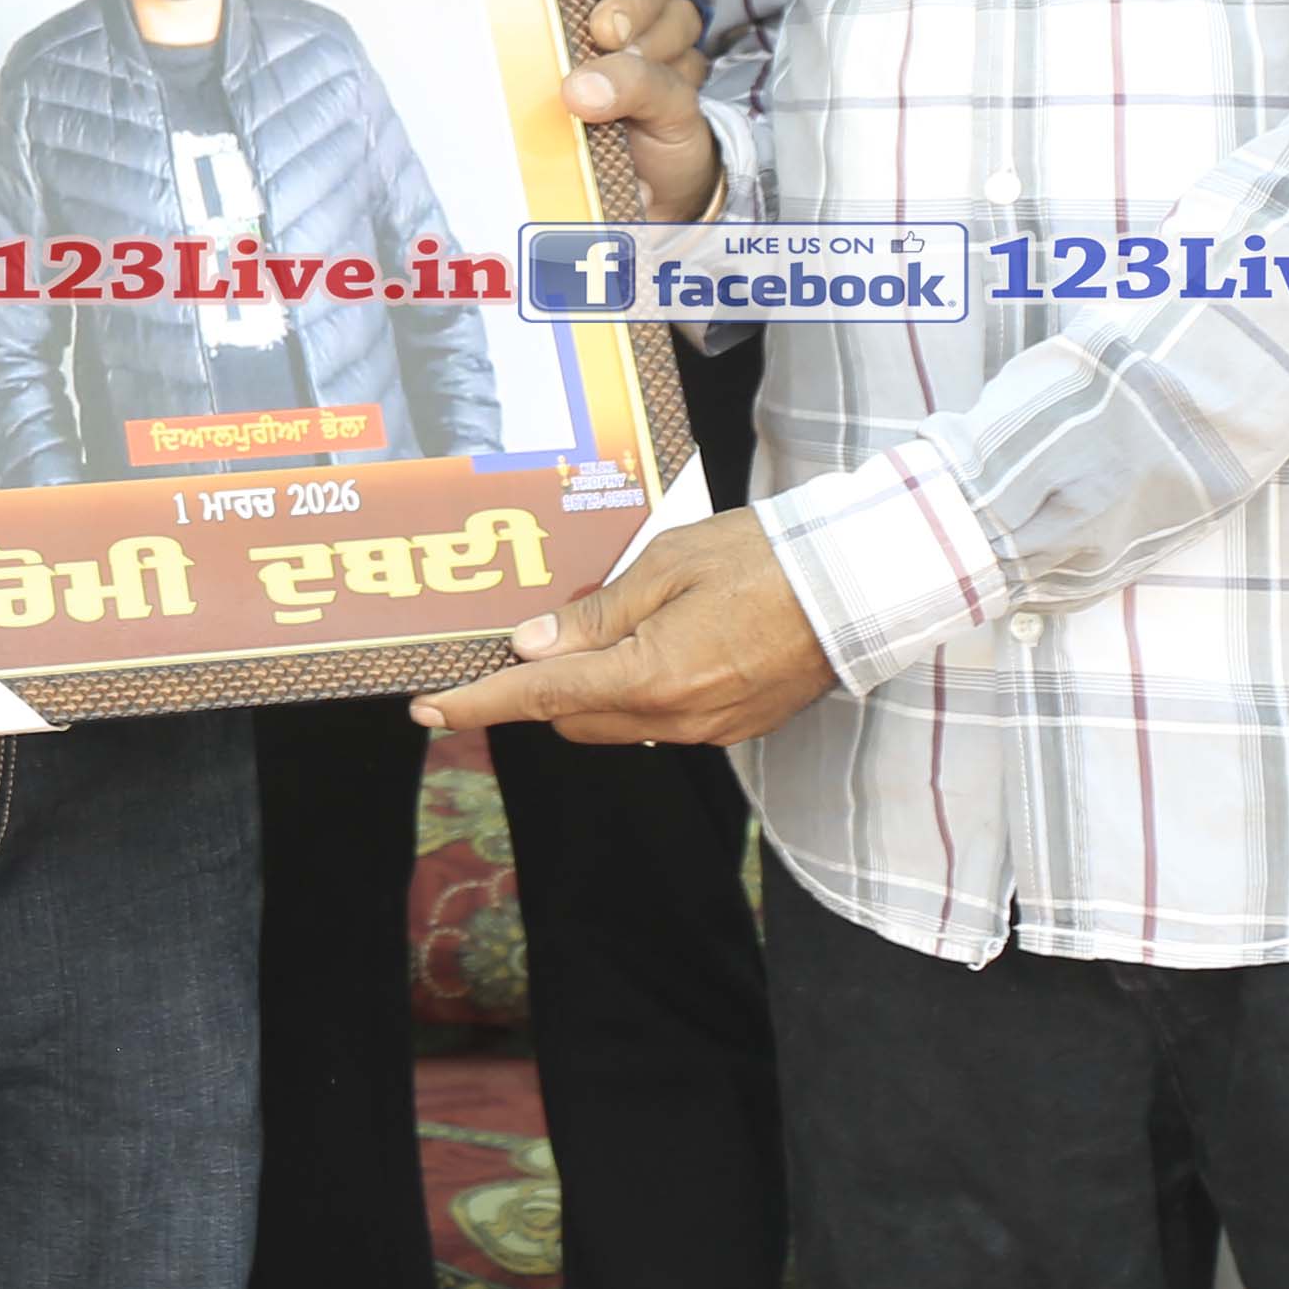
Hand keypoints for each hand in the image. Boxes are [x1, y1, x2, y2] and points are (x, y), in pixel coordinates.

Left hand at [410, 514, 832, 745]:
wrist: (860, 585)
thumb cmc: (765, 559)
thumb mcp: (666, 566)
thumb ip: (596, 614)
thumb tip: (533, 645)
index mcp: (649, 677)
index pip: (540, 699)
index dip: (478, 704)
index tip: (428, 708)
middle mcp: (674, 719)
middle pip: (573, 718)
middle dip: (542, 685)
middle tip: (533, 635)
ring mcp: (708, 729)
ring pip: (616, 723)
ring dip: (592, 689)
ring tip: (600, 630)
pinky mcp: (735, 727)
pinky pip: (662, 720)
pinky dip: (639, 690)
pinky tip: (655, 644)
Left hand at [553, 0, 714, 223]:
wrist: (613, 173)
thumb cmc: (556, 117)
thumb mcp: (542, 88)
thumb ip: (557, 71)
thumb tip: (580, 87)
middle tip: (606, 32)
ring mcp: (661, 36)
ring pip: (677, 12)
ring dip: (650, 41)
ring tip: (622, 69)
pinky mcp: (685, 76)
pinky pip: (689, 65)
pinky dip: (664, 82)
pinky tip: (642, 105)